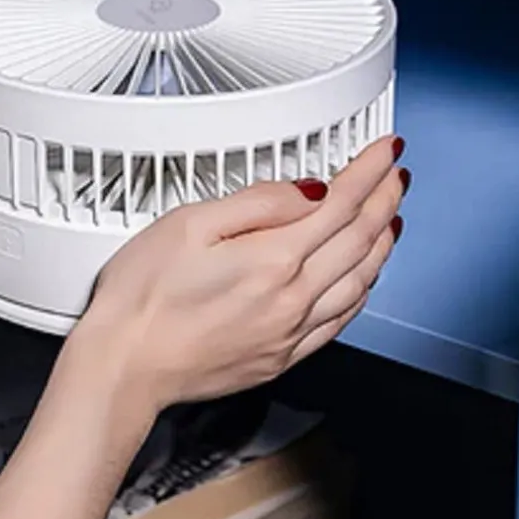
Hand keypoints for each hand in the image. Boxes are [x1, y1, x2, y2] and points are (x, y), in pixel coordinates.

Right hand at [71, 136, 406, 415]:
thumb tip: (308, 190)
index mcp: (272, 260)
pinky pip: (340, 321)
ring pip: (360, 282)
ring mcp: (290, 332)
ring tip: (389, 220)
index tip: (384, 152)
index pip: (339, 204)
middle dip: (384, 201)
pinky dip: (362, 292)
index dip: (368, 172)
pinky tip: (361, 280)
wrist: (124, 366)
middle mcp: (292, 299)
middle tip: (394, 178)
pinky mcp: (281, 358)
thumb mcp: (189, 224)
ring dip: (381, 245)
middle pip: (358, 240)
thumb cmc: (143, 298)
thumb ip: (258, 203)